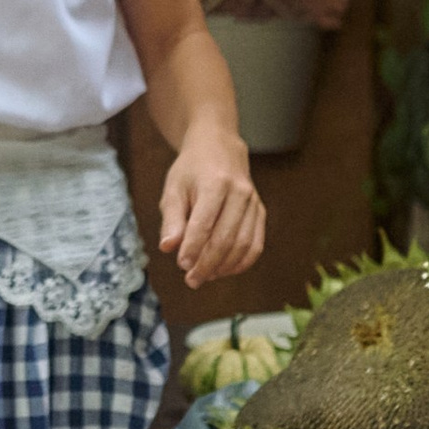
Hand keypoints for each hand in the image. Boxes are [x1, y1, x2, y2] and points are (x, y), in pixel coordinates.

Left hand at [159, 132, 263, 288]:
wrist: (220, 147)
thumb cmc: (192, 170)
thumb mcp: (174, 188)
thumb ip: (172, 218)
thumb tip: (168, 247)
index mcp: (215, 183)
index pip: (204, 223)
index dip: (193, 248)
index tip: (182, 265)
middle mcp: (239, 192)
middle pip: (225, 237)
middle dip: (207, 264)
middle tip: (191, 280)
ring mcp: (253, 202)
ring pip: (242, 244)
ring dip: (224, 266)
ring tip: (205, 276)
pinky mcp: (260, 211)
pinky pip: (256, 244)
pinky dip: (241, 262)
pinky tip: (224, 270)